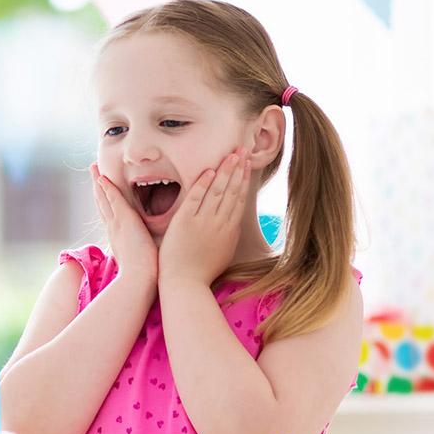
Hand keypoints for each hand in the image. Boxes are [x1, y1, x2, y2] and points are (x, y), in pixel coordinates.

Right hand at [90, 164, 157, 285]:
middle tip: (94, 175)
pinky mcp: (124, 219)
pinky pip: (112, 198)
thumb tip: (151, 257)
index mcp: (119, 239)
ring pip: (104, 198)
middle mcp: (114, 229)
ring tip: (94, 169)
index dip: (106, 205)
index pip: (111, 218)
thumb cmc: (145, 277)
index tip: (103, 195)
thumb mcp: (142, 262)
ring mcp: (117, 223)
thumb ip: (144, 255)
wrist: (139, 281)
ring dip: (99, 183)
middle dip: (98, 190)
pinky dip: (107, 187)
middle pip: (103, 205)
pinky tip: (103, 177)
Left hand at [159, 148, 251, 287]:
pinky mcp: (185, 222)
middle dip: (238, 168)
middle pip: (232, 190)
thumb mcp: (224, 251)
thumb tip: (232, 220)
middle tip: (243, 149)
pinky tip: (210, 171)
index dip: (244, 179)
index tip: (247, 163)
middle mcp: (220, 223)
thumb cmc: (202, 272)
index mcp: (230, 230)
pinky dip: (203, 184)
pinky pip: (196, 198)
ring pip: (218, 191)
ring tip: (232, 154)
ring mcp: (203, 222)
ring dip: (226, 171)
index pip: (239, 198)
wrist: (185, 284)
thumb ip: (228, 234)